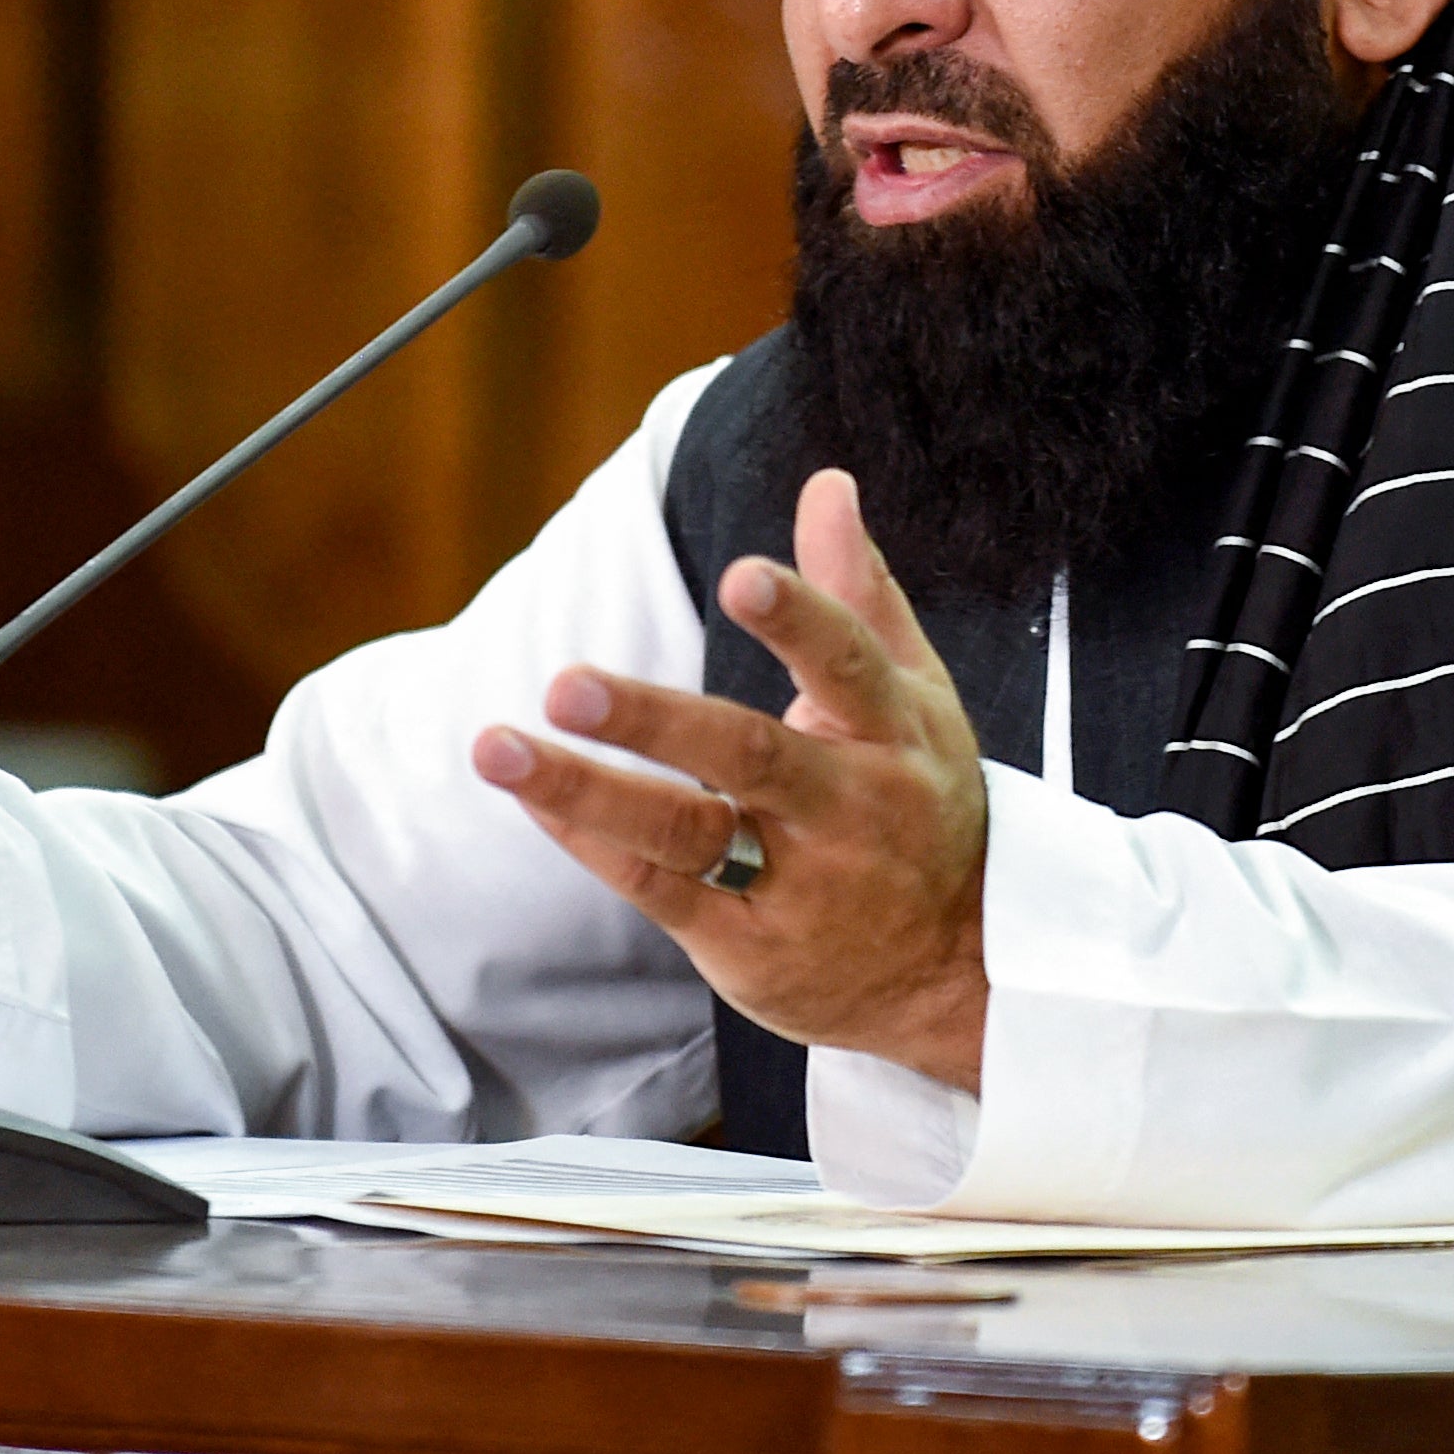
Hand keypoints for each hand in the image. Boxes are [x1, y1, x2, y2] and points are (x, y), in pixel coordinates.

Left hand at [477, 468, 992, 1088]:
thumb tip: (826, 483)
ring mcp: (796, 883)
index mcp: (895, 733)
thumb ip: (858, 589)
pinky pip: (657, 886)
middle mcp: (848, 809)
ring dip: (585, 791)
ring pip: (686, 833)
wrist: (956, 971)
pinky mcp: (746, 944)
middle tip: (566, 684)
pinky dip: (590, 839)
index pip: (848, 664)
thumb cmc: (920, 803)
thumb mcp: (914, 696)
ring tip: (498, 748)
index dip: (798, 619)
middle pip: (751, 756)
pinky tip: (532, 795)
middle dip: (657, 722)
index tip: (743, 575)